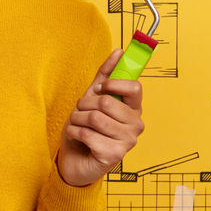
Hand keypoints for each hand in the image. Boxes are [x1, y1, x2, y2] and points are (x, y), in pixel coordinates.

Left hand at [57, 49, 143, 187]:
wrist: (74, 160)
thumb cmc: (86, 129)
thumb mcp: (93, 98)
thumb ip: (106, 75)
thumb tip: (119, 51)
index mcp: (134, 110)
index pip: (134, 87)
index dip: (112, 84)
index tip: (99, 89)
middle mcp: (136, 126)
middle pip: (106, 102)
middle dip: (84, 105)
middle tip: (80, 113)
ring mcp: (128, 143)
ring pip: (94, 117)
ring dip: (76, 119)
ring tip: (77, 125)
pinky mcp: (114, 156)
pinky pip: (88, 133)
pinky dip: (74, 133)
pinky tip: (77, 138)